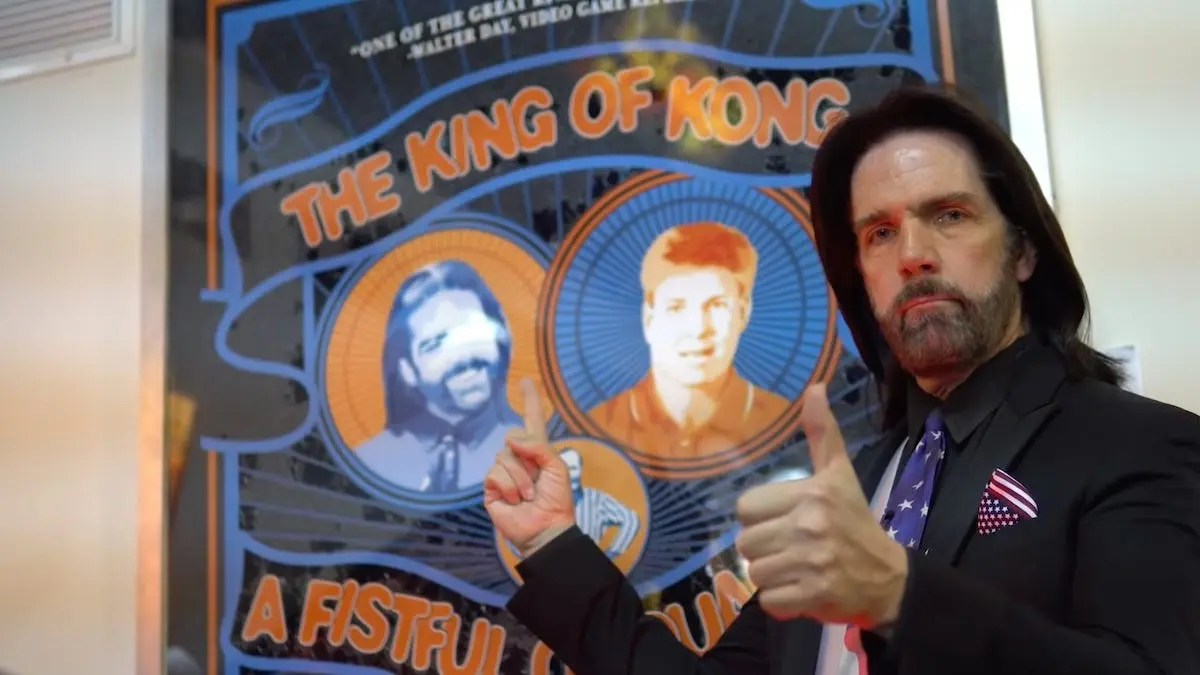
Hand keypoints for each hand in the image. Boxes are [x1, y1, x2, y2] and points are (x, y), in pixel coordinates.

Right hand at [484, 378, 574, 557]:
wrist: (546, 529)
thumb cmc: (557, 501)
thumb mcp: (556, 468)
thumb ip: (537, 447)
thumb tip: (511, 439)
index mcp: (537, 451)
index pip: (532, 420)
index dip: (529, 401)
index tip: (525, 381)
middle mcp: (518, 458)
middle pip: (513, 438)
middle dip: (528, 460)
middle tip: (537, 482)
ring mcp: (503, 472)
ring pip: (504, 456)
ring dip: (520, 478)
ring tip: (528, 496)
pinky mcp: (491, 487)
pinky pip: (495, 473)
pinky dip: (508, 486)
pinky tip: (514, 500)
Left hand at [734, 384, 907, 627]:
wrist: (889, 577)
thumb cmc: (855, 522)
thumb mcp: (839, 474)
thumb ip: (822, 432)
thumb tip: (814, 387)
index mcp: (812, 493)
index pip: (745, 508)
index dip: (760, 518)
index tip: (783, 521)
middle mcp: (810, 525)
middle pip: (745, 543)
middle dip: (764, 549)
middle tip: (791, 548)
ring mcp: (812, 563)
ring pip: (754, 572)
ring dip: (771, 575)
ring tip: (796, 568)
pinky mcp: (813, 596)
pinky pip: (768, 601)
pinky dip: (780, 602)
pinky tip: (801, 589)